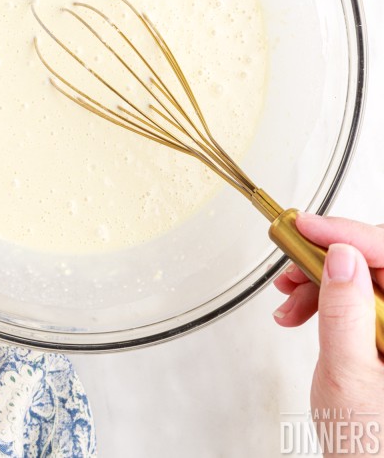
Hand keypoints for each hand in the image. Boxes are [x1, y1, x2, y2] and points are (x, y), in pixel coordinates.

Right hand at [273, 212, 383, 455]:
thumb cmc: (370, 446)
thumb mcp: (349, 378)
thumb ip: (344, 314)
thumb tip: (340, 257)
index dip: (348, 234)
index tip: (308, 227)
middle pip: (374, 260)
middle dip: (327, 255)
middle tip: (291, 264)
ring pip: (359, 274)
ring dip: (317, 277)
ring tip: (289, 298)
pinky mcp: (381, 331)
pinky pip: (354, 295)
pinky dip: (321, 296)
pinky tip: (299, 311)